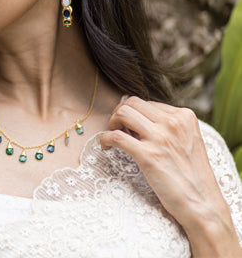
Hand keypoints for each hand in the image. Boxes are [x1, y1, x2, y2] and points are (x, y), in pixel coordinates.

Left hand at [100, 97, 240, 256]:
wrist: (201, 203)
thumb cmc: (191, 175)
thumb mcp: (187, 141)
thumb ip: (169, 127)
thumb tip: (138, 118)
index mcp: (184, 117)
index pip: (146, 102)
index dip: (133, 114)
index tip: (130, 128)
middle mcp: (173, 123)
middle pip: (131, 103)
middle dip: (119, 114)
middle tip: (117, 129)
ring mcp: (161, 138)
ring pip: (122, 113)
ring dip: (111, 123)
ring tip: (113, 137)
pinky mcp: (148, 155)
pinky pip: (116, 136)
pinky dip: (105, 139)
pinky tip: (107, 148)